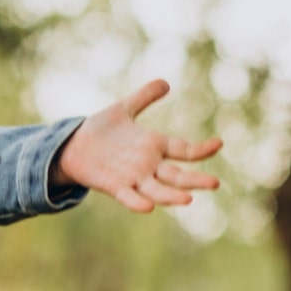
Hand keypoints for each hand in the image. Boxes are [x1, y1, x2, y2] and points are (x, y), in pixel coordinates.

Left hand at [53, 78, 221, 212]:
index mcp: (154, 146)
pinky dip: (138, 202)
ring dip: (172, 196)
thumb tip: (165, 82)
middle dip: (195, 180)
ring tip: (189, 199)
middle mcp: (148, 165)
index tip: (218, 143)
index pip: (183, 150)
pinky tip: (149, 207)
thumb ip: (144, 97)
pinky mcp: (114, 186)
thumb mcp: (123, 109)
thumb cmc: (100, 130)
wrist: (72, 146)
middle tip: (215, 183)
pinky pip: (128, 197)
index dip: (201, 149)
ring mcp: (133, 177)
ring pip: (157, 190)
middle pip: (176, 175)